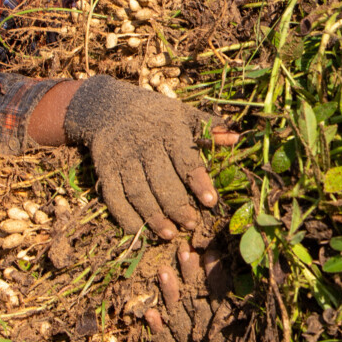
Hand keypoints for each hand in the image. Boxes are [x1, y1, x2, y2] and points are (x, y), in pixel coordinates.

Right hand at [58, 75, 237, 239]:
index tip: (211, 202)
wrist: (107, 107)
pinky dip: (126, 217)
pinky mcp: (105, 169)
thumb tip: (237, 138)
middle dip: (178, 207)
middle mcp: (144, 145)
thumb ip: (209, 127)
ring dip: (154, 216)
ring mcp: (122, 158)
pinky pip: (114, 198)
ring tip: (170, 234)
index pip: (186, 159)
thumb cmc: (155, 114)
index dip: (199, 182)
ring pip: (138, 193)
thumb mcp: (183, 114)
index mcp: (168, 130)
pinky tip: (140, 231)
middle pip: (162, 182)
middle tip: (192, 224)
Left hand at [143, 243, 236, 341]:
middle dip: (189, 273)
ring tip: (161, 271)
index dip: (214, 271)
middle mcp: (204, 323)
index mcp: (222, 316)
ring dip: (169, 292)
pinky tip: (149, 313)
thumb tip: (252, 269)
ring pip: (177, 311)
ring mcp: (187, 335)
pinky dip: (156, 327)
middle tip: (183, 250)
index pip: (220, 290)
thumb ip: (243, 297)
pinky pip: (163, 338)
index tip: (209, 250)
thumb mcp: (243, 321)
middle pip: (196, 295)